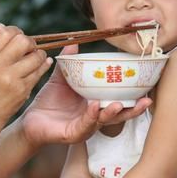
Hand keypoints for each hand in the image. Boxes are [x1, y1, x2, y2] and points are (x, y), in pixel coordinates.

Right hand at [0, 24, 52, 126]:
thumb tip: (2, 27)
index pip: (6, 33)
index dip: (15, 31)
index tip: (17, 36)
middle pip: (23, 41)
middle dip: (29, 41)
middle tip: (28, 46)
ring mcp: (11, 79)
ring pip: (35, 56)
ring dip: (38, 53)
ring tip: (34, 56)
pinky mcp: (22, 90)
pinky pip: (39, 71)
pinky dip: (43, 65)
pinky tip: (42, 63)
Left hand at [21, 45, 151, 146]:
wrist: (30, 120)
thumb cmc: (48, 102)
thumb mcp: (61, 80)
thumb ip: (69, 63)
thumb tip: (74, 43)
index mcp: (95, 104)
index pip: (118, 101)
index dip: (133, 96)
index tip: (147, 87)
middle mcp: (94, 117)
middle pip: (119, 115)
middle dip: (133, 109)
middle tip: (147, 101)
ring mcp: (85, 127)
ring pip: (104, 121)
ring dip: (113, 113)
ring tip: (119, 104)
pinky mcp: (73, 134)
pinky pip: (84, 125)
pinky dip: (90, 116)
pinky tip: (94, 106)